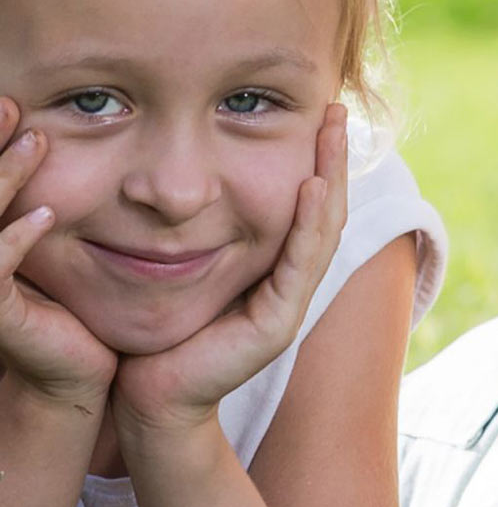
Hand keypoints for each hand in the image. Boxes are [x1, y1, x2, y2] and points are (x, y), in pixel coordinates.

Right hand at [0, 102, 116, 410]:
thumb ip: (53, 202)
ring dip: (4, 177)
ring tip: (37, 142)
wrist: (77, 376)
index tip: (11, 101)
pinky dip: (16, 238)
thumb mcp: (63, 245)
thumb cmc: (76, 307)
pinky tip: (46, 216)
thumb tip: (62, 142)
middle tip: (11, 104)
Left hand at [112, 105, 347, 438]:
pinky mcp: (278, 323)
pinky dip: (309, 222)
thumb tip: (187, 178)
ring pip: (323, 229)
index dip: (317, 158)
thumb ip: (195, 231)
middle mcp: (290, 283)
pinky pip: (301, 263)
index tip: (319, 113)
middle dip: (333, 156)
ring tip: (332, 133)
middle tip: (337, 109)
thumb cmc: (157, 333)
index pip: (306, 204)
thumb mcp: (178, 265)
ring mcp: (290, 304)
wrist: (150, 397)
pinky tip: (309, 186)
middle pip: (325, 209)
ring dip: (330, 177)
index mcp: (273, 269)